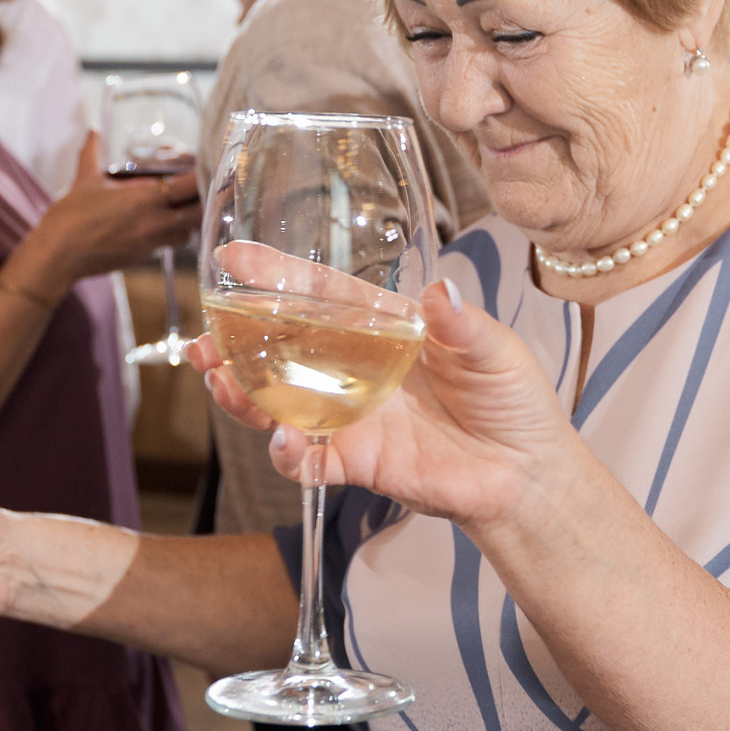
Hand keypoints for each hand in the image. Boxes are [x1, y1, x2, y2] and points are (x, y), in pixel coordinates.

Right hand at [16, 133, 201, 290]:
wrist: (59, 254)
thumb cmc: (72, 214)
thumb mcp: (86, 179)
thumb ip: (92, 152)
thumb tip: (93, 130)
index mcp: (146, 198)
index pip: (190, 186)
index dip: (203, 176)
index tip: (208, 167)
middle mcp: (156, 222)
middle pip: (198, 212)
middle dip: (203, 200)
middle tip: (201, 189)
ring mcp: (152, 243)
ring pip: (187, 232)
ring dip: (189, 219)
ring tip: (181, 206)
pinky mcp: (144, 257)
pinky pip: (167, 243)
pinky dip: (170, 233)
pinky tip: (157, 224)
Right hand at [187, 278, 578, 535]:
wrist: (528, 471)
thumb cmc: (513, 400)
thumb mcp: (494, 349)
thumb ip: (462, 323)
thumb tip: (443, 291)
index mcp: (382, 331)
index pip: (321, 297)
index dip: (278, 277)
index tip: (234, 259)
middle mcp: (356, 371)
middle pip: (280, 352)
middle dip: (233, 345)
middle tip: (201, 340)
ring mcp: (353, 418)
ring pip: (279, 406)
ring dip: (243, 396)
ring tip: (220, 382)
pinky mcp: (360, 462)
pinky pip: (310, 460)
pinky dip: (289, 453)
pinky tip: (282, 440)